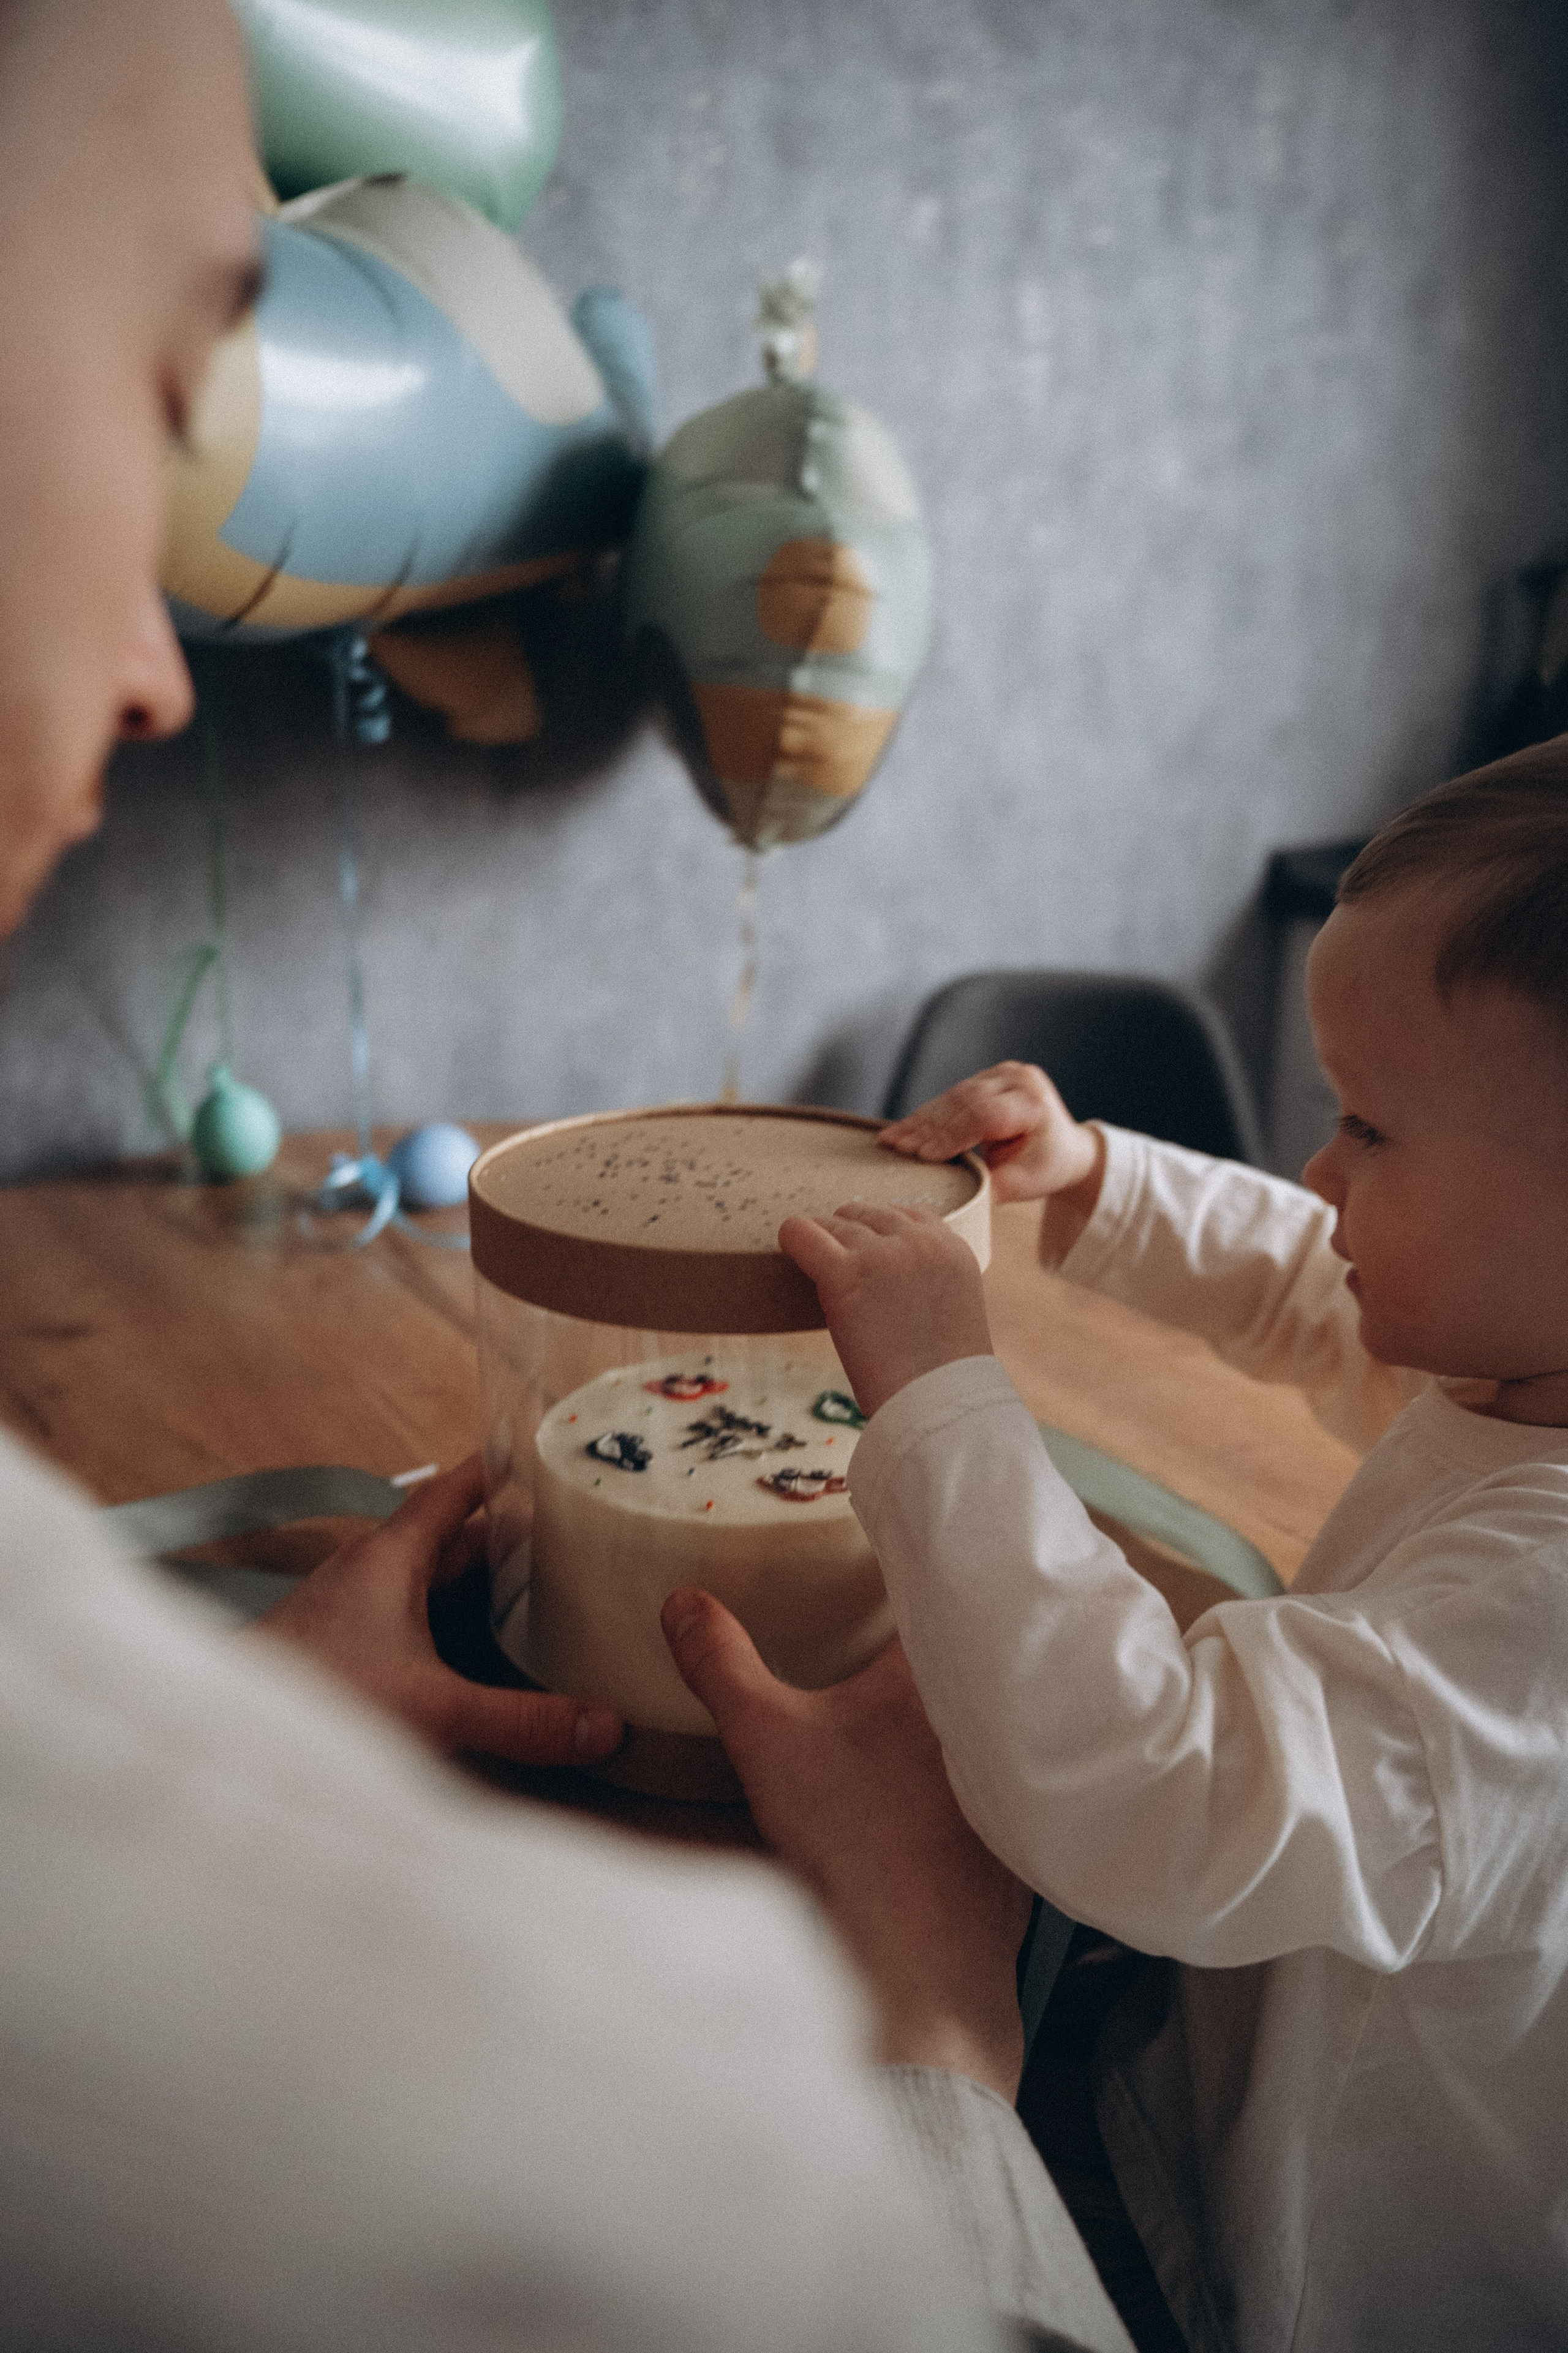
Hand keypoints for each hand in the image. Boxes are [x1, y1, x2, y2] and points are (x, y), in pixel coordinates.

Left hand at [249, 1457, 622, 1768]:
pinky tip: (463, 1655)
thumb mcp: (434, 1710)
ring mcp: (344, 1612)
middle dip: (501, 1535)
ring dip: (468, 1582)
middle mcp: (365, 1574)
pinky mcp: (333, 1650)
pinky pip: (401, 1618)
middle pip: (445, 1539)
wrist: (223, 1737)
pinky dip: (441, 1623)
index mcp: (388, 1559)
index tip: (536, 1450)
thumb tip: (605, 1726)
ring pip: (421, 1581)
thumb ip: (522, 1721)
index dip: (495, 1470)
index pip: (452, 1492)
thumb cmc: (315, 1704)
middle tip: (561, 1532)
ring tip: (528, 1591)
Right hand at [662, 1591, 1030, 2099]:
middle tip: (906, 1611)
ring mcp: (1019, 1774)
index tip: (900, 1546)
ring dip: (968, 1699)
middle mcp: (997, 1710)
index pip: (945, 1589)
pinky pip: (1011, 1774)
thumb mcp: (767, 1738)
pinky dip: (982, 1765)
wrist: (920, 1967)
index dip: (922, 1565)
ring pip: (997, 1711)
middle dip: (944, 1629)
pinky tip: (945, 1783)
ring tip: (928, 1688)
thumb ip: (721, 1663)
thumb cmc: (853, 1840)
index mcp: (940, 1673)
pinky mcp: (1025, 1832)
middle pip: (977, 1647)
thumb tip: (681, 1601)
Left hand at [779, 1202, 993, 1417]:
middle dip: (852, 1233)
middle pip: (871, 1214)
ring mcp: (881, 1254)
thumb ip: (926, 1283)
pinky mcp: (844, 1273)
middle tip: (839, 1260)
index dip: (884, 1233)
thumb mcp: (952, 1311)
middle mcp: (920, 1242)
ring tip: (814, 1260)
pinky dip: (793, 1236)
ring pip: (838, 1224)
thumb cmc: (942, 1378)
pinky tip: (787, 1241)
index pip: (911, 1216)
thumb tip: (886, 1280)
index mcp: (953, 1249)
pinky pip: (805, 1236)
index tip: (869, 1252)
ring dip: (825, 1240)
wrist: (935, 1404)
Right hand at [881, 1061, 1105, 1213]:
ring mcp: (1002, 1074)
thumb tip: (952, 1199)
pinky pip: (952, 1095)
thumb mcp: (1022, 1184)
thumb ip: (989, 1188)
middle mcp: (1018, 1079)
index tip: (924, 1155)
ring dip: (921, 1120)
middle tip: (898, 1147)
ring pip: (953, 1096)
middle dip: (928, 1128)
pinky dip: (927, 1115)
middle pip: (964, 1102)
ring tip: (892, 1140)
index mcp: (1034, 1102)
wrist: (1064, 1147)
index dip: (951, 1134)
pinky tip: (903, 1129)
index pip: (986, 1114)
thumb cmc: (1046, 1167)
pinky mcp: (986, 1077)